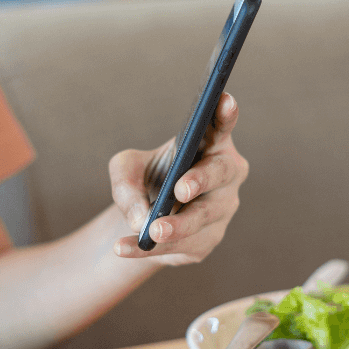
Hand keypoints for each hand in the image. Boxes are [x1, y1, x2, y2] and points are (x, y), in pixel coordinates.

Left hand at [108, 93, 247, 264]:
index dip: (226, 114)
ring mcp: (222, 210)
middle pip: (220, 174)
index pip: (222, 126)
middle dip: (201, 181)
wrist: (146, 220)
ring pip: (203, 218)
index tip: (224, 100)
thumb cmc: (146, 180)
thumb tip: (141, 217)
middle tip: (180, 190)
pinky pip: (180, 246)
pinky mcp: (207, 241)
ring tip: (151, 231)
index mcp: (210, 144)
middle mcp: (225, 175)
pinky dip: (149, 248)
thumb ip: (126, 180)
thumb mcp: (126, 169)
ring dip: (177, 226)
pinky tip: (123, 247)